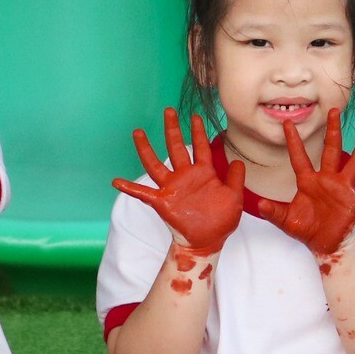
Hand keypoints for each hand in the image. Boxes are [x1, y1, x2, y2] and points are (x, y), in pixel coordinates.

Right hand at [112, 108, 244, 255]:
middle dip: (172, 129)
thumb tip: (238, 161)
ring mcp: (172, 187)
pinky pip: (142, 193)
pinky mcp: (162, 201)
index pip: (200, 147)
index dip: (198, 132)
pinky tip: (116, 181)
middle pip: (176, 147)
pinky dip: (129, 187)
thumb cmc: (221, 221)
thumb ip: (235, 179)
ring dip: (146, 148)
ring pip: (156, 163)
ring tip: (138, 133)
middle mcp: (185, 176)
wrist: (207, 242)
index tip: (195, 117)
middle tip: (168, 111)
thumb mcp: (234, 198)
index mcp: (203, 173)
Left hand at [257, 107, 354, 259]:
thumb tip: (259, 205)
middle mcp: (327, 180)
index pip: (299, 157)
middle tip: (334, 110)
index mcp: (308, 182)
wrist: (324, 244)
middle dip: (333, 130)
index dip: (293, 141)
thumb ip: (273, 212)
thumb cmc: (306, 229)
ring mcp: (343, 188)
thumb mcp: (286, 221)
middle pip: (331, 150)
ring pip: (354, 161)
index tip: (287, 123)